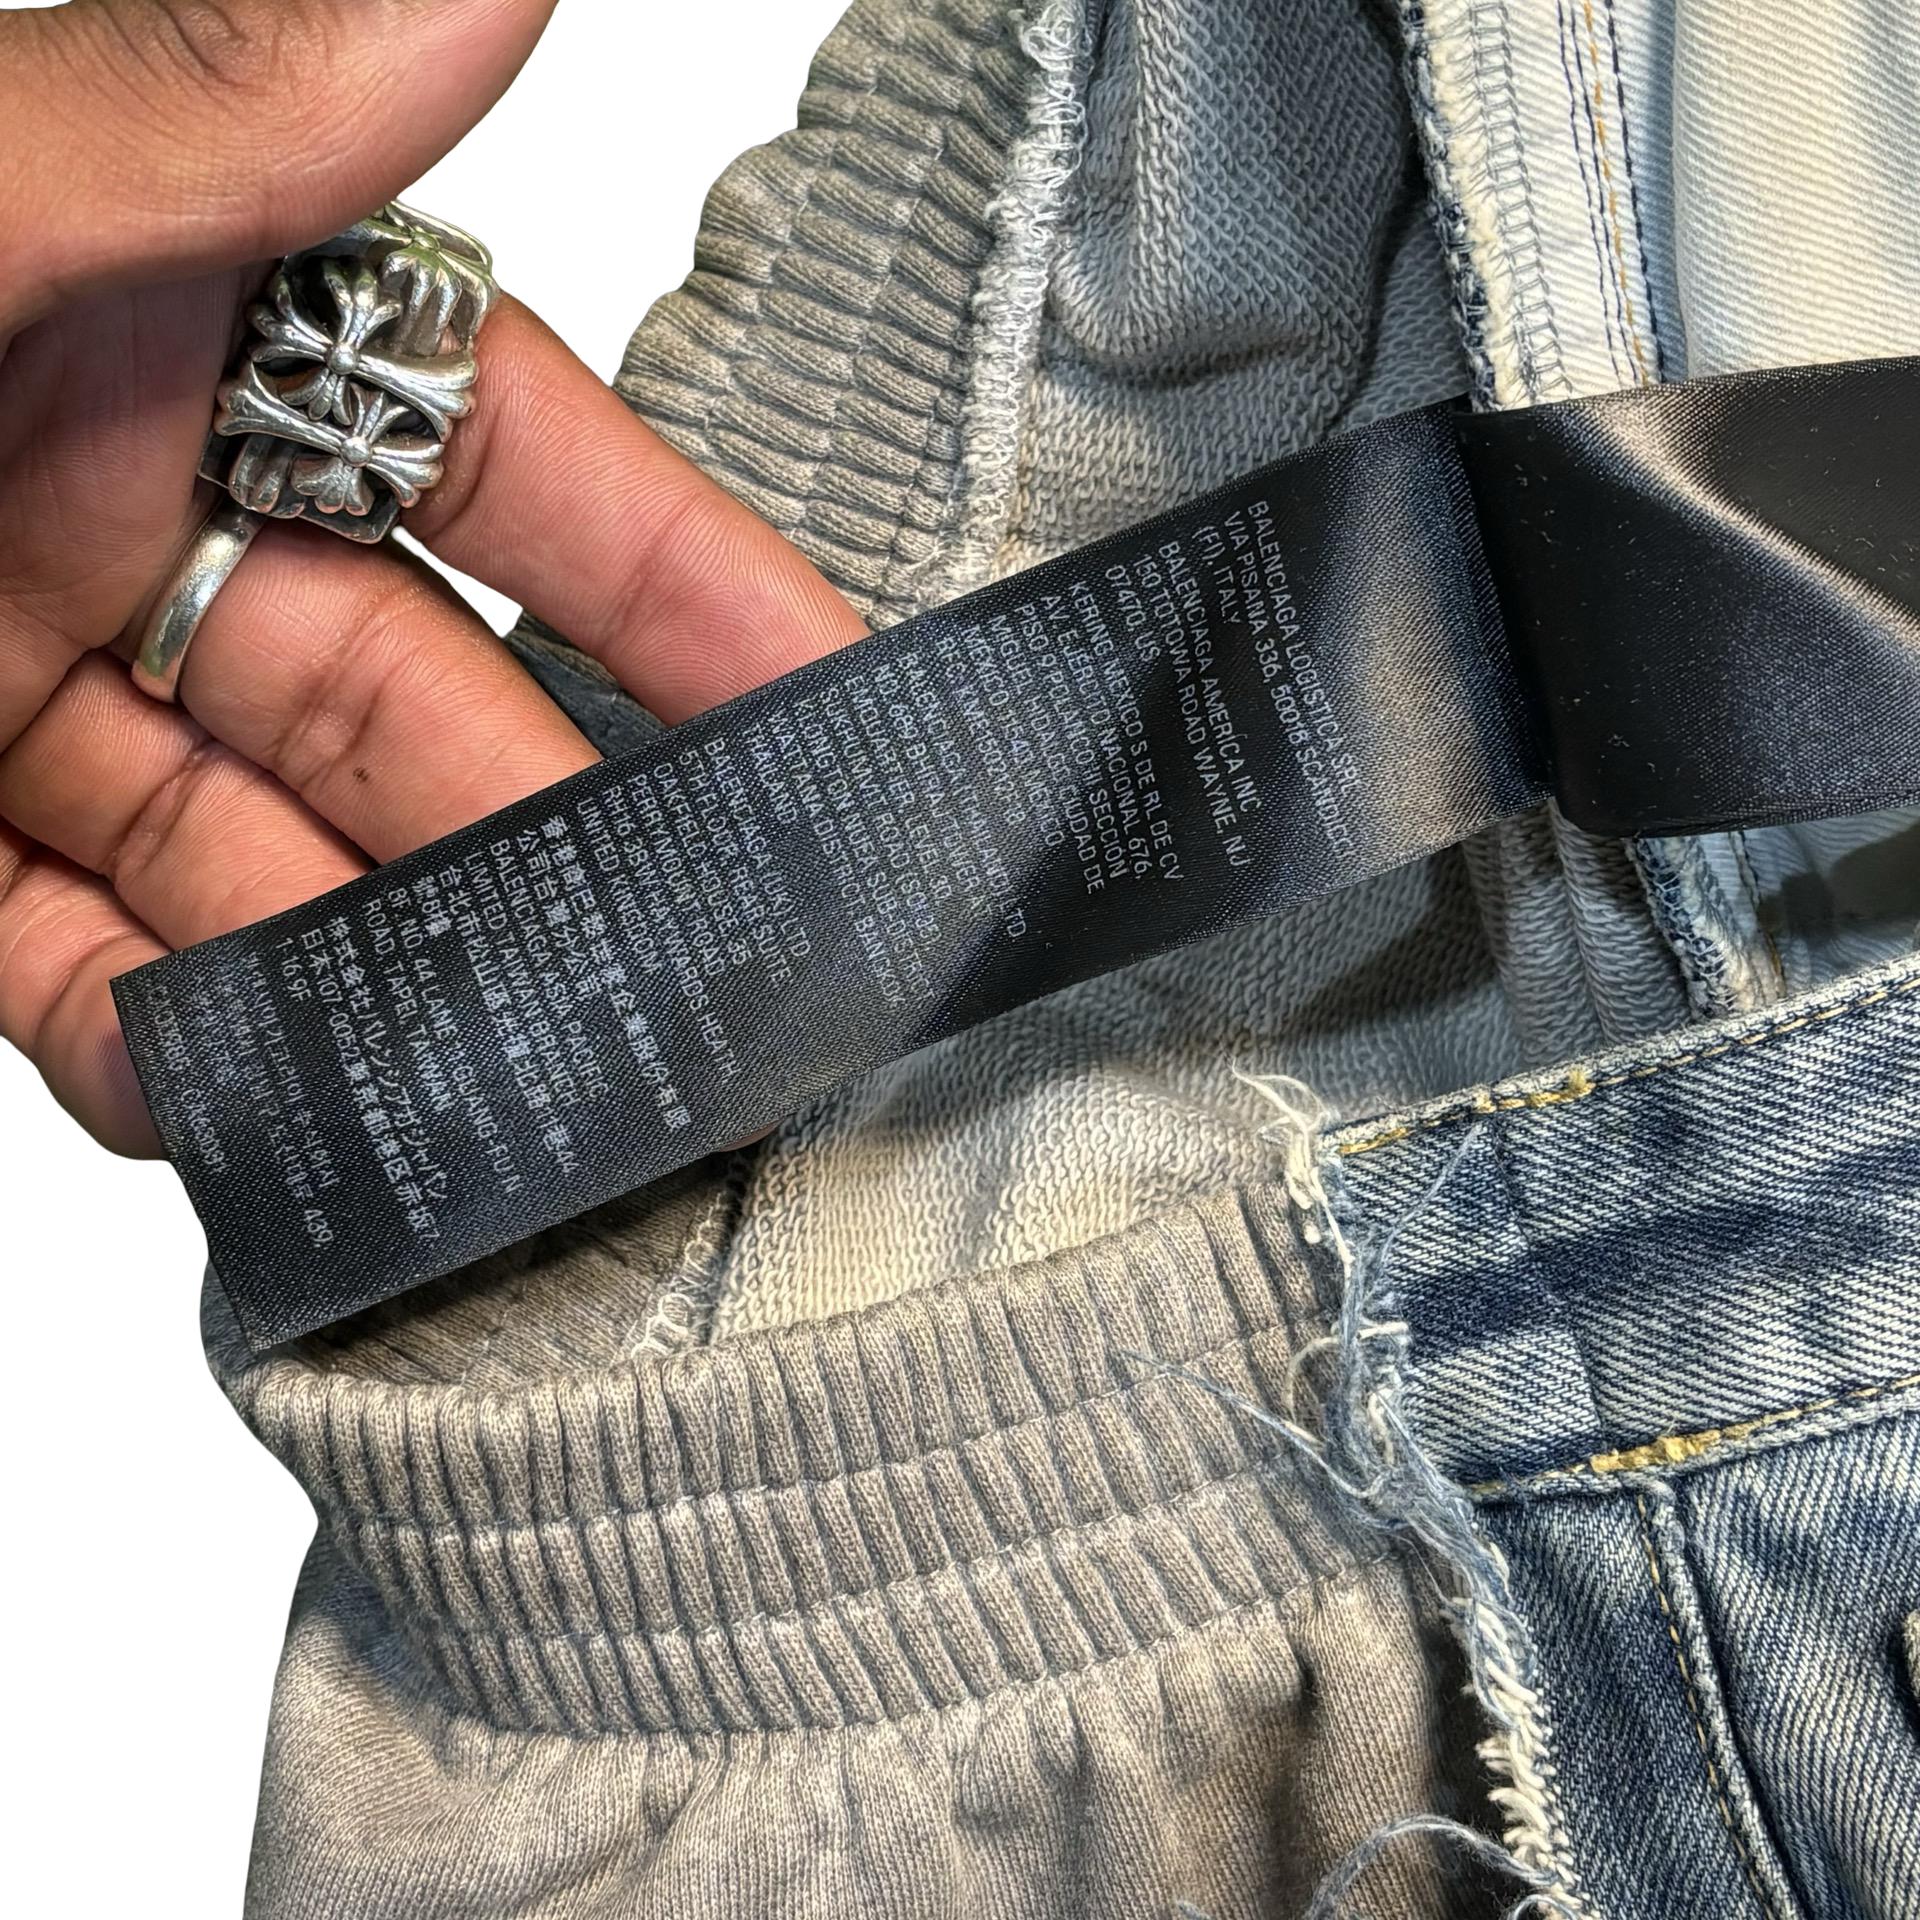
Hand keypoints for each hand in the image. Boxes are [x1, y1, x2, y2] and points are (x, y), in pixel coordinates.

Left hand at [0, 0, 866, 1156]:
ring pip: (250, 856)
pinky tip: (218, 1093)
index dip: (679, 590)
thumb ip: (213, 108)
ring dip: (358, 973)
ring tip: (482, 1076)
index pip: (504, 466)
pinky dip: (140, 1037)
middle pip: (402, 699)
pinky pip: (61, 954)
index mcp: (169, 317)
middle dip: (536, 835)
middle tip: (684, 958)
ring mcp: (3, 675)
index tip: (824, 704)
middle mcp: (110, 498)